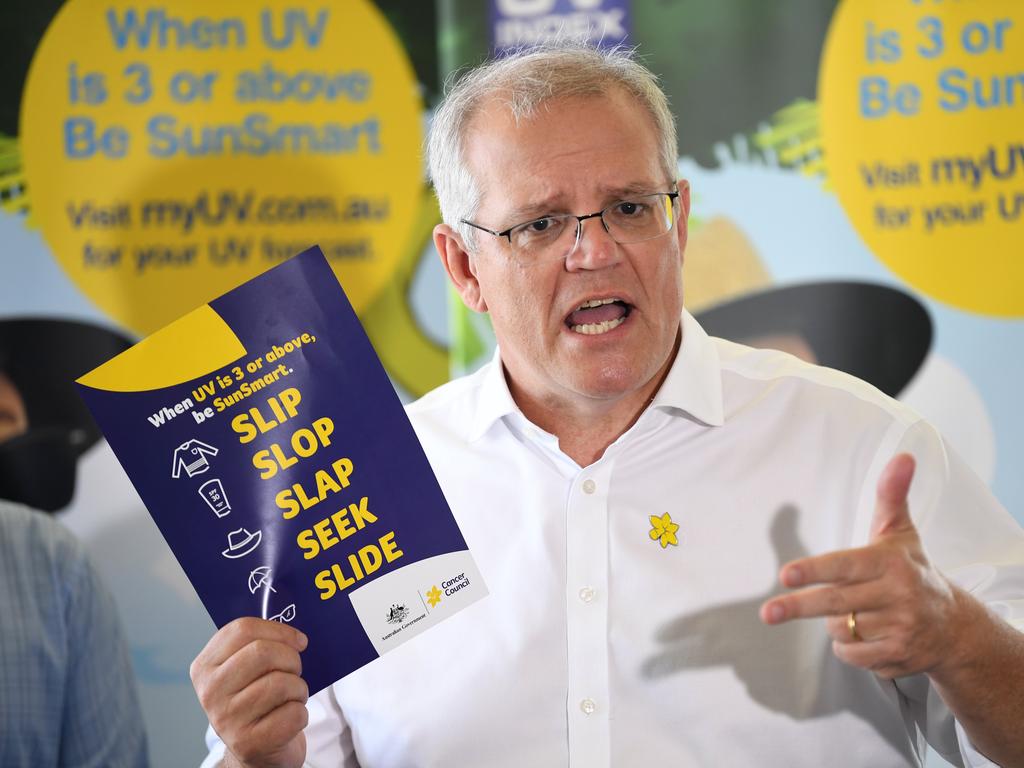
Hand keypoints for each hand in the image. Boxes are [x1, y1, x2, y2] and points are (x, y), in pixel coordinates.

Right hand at [190, 617, 309, 767]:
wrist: (256, 752)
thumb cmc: (256, 701)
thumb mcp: (244, 671)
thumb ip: (258, 645)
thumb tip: (295, 635)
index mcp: (205, 667)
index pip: (243, 629)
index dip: (279, 630)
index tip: (298, 640)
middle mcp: (210, 692)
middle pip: (264, 653)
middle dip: (291, 659)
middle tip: (295, 671)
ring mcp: (227, 720)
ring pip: (282, 683)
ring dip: (299, 688)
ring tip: (292, 697)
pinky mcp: (249, 744)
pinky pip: (293, 713)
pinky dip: (301, 713)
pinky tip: (289, 718)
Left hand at [760, 453, 963, 678]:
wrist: (953, 626)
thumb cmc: (913, 570)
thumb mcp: (901, 532)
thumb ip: (891, 494)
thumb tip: (903, 456)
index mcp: (891, 562)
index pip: (845, 566)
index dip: (814, 570)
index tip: (785, 575)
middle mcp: (898, 595)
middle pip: (835, 602)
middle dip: (797, 607)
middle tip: (768, 613)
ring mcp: (900, 628)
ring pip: (841, 629)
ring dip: (835, 625)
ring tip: (853, 613)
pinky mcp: (899, 656)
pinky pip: (853, 656)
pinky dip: (848, 649)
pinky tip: (862, 636)